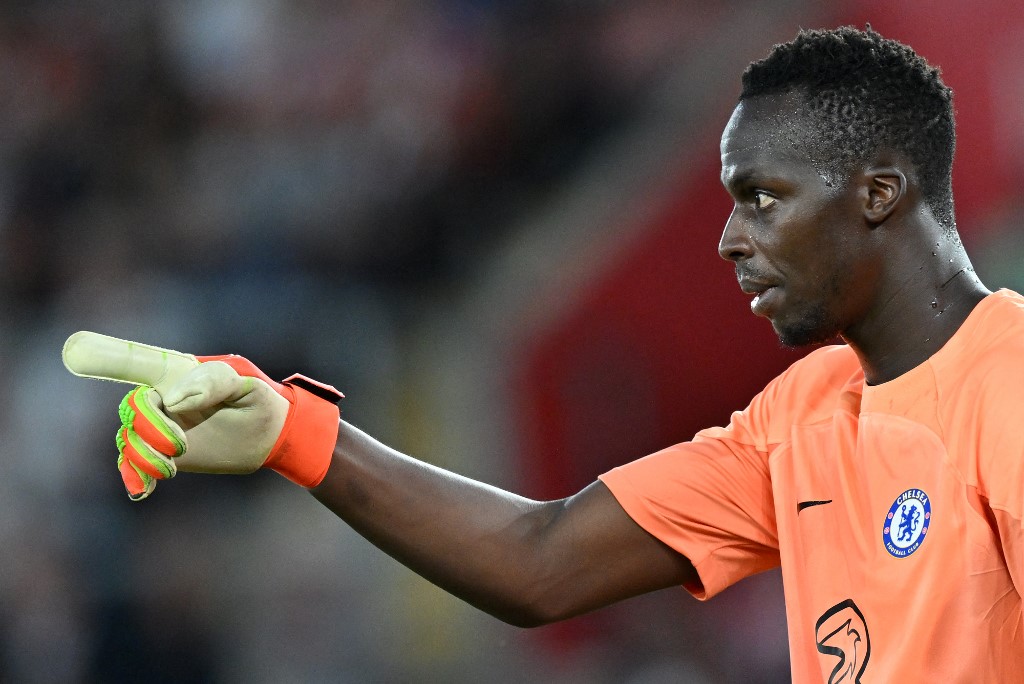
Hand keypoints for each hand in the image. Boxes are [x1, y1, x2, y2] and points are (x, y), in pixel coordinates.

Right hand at [63, 332, 342, 499]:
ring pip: (130, 440)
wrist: (275, 434)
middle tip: (179, 443)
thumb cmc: (261, 399)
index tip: (74, 352)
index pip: (137, 362)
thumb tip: (172, 399)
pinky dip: (134, 476)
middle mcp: (163, 398)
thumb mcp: (245, 384)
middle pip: (133, 409)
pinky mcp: (167, 456)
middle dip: (148, 426)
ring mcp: (162, 428)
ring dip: (144, 454)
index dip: (107, 357)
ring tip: (172, 463)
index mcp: (179, 373)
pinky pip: (136, 465)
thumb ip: (211, 383)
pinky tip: (142, 490)